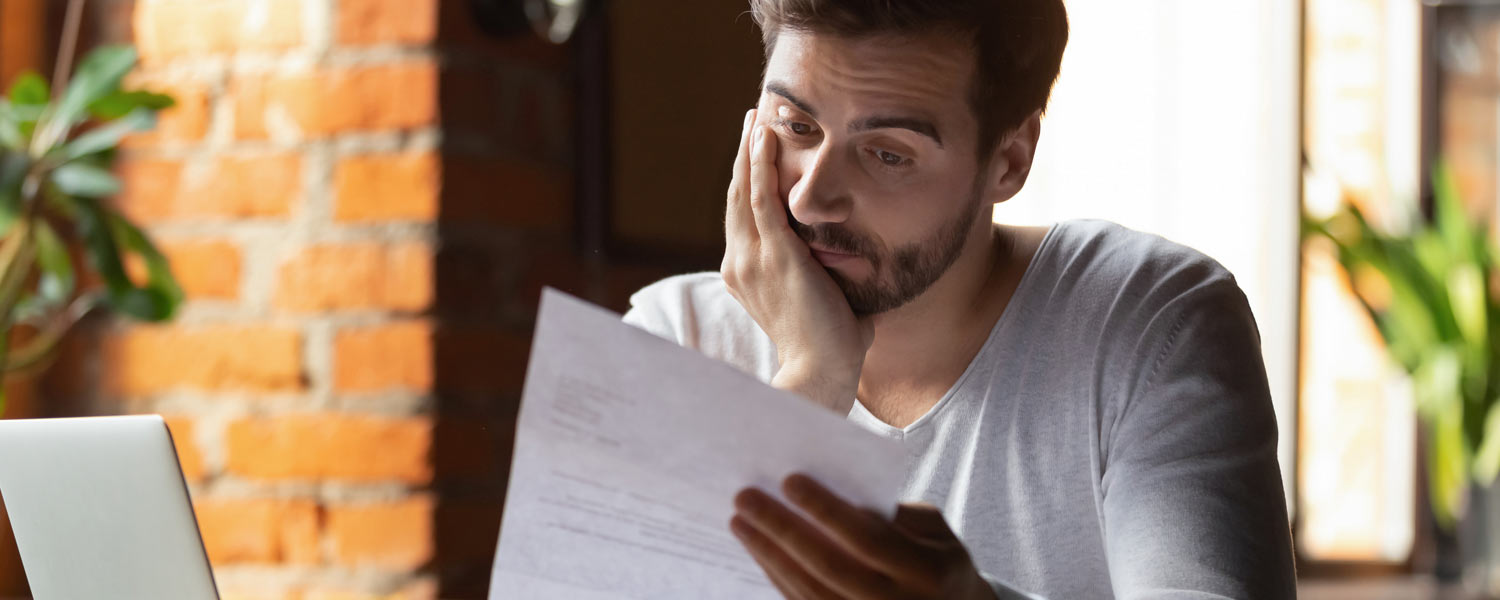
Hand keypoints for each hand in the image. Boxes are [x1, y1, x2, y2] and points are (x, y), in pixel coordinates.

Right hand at [721, 109, 872, 413]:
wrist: (821, 373)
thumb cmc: (831, 347)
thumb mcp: (825, 300)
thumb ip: (831, 278)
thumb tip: (858, 262)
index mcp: (746, 275)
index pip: (743, 217)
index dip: (747, 181)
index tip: (755, 153)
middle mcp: (740, 262)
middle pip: (737, 196)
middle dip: (744, 155)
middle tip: (751, 120)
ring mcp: (752, 258)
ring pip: (744, 190)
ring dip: (750, 150)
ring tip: (755, 117)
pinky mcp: (774, 254)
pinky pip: (762, 198)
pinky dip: (760, 163)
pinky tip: (764, 136)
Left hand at [730, 474, 995, 599]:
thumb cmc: (937, 557)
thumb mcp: (935, 530)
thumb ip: (894, 514)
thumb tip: (832, 493)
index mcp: (925, 571)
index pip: (867, 538)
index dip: (826, 510)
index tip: (788, 480)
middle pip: (828, 566)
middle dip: (782, 530)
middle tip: (745, 497)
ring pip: (810, 591)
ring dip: (769, 555)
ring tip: (741, 521)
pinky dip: (777, 577)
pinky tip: (758, 550)